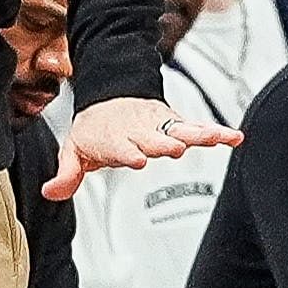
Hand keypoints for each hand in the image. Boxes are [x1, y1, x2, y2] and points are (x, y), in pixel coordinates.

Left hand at [44, 95, 239, 200]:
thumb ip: (67, 173)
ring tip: (216, 139)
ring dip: (198, 134)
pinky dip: (217, 132)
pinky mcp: (176, 123)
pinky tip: (235, 137)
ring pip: (181, 130)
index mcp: (114, 138)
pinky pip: (199, 127)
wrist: (110, 94)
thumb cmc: (96, 128)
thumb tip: (51, 192)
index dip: (129, 153)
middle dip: (163, 143)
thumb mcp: (75, 149)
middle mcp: (140, 131)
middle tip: (175, 149)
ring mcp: (160, 126)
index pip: (121, 147)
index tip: (138, 160)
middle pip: (153, 138)